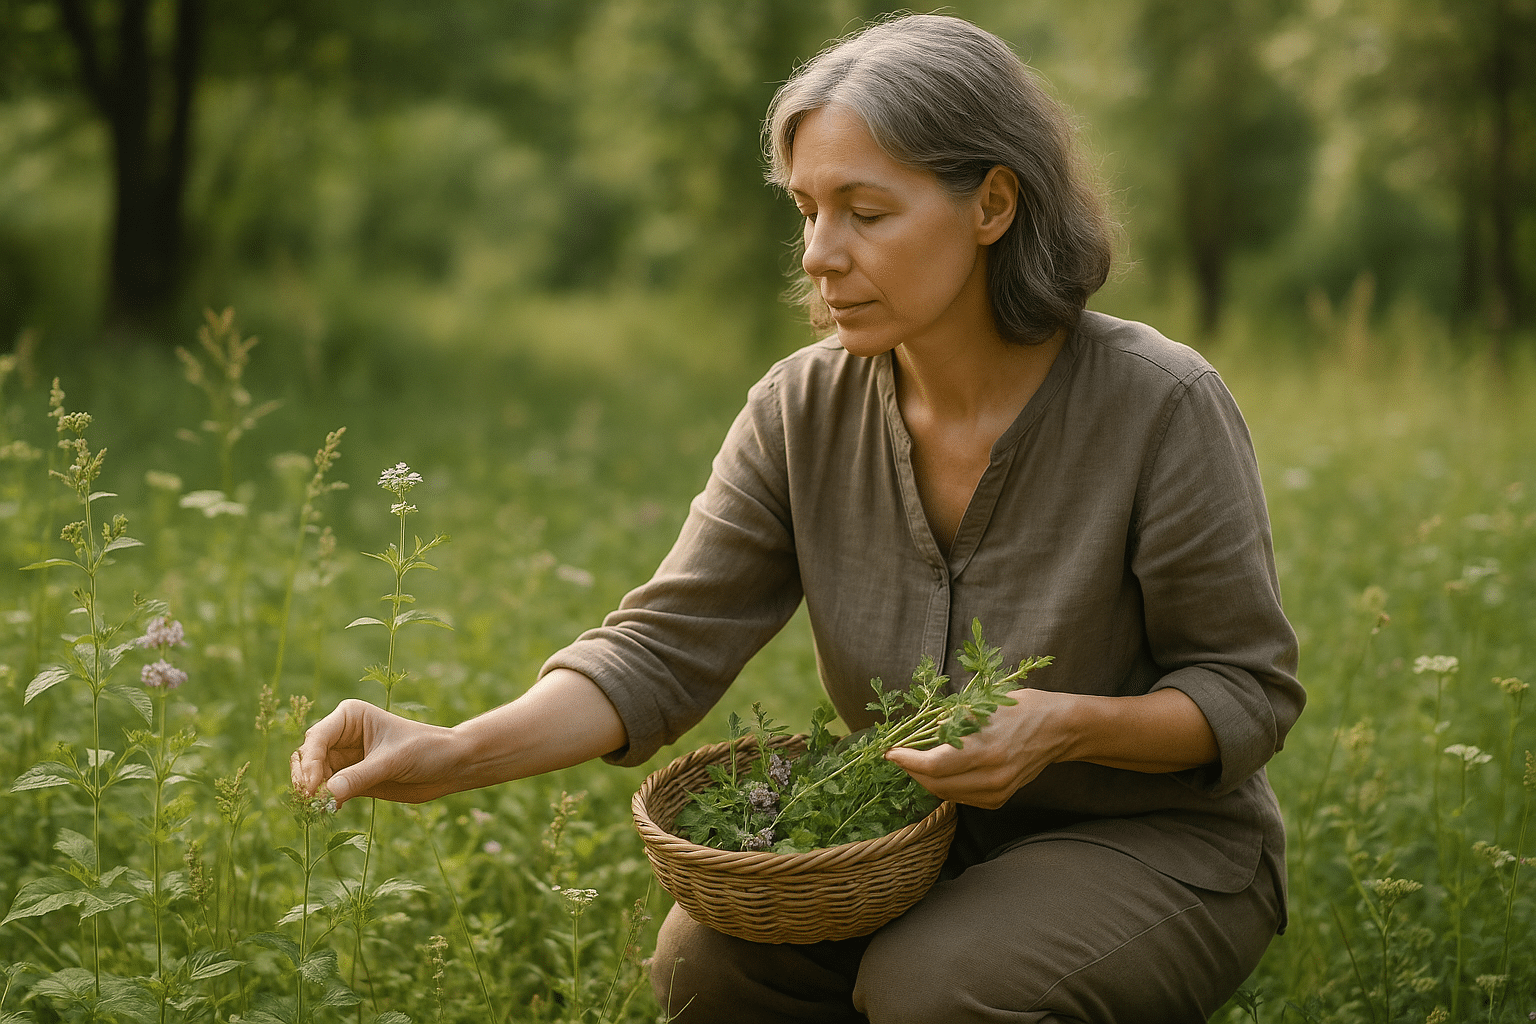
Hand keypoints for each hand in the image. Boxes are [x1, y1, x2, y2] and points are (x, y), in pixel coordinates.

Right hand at [291, 698, 459, 808]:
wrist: (451, 766)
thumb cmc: (426, 750)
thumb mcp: (393, 761)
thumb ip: (360, 776)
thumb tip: (326, 793)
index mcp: (350, 716)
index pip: (317, 737)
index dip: (310, 762)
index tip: (312, 787)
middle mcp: (342, 735)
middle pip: (308, 756)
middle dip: (305, 778)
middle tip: (309, 801)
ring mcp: (345, 759)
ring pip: (313, 776)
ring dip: (312, 793)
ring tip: (319, 809)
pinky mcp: (351, 780)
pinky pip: (326, 791)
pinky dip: (323, 802)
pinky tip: (331, 811)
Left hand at [884, 688, 1078, 808]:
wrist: (1058, 728)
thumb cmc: (1020, 707)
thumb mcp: (983, 705)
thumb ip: (951, 722)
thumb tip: (920, 732)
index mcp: (986, 750)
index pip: (933, 765)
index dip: (907, 760)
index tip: (891, 751)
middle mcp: (992, 777)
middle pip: (935, 784)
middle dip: (912, 770)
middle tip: (900, 755)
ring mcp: (998, 792)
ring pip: (946, 794)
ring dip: (925, 779)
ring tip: (915, 761)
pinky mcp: (1000, 799)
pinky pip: (962, 798)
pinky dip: (945, 786)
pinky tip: (940, 771)